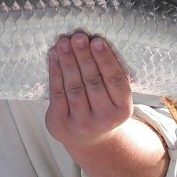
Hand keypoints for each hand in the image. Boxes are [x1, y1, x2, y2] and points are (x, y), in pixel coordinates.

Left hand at [45, 33, 132, 147]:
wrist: (89, 140)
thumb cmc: (103, 107)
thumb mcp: (115, 97)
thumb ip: (109, 75)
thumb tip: (94, 41)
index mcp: (122, 110)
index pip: (115, 81)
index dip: (106, 60)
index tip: (97, 41)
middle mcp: (104, 119)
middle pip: (93, 82)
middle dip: (84, 57)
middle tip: (78, 37)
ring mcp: (81, 123)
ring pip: (74, 87)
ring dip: (68, 62)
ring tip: (64, 42)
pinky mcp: (60, 123)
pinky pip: (56, 93)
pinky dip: (55, 72)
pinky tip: (54, 56)